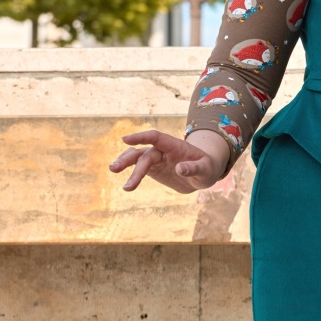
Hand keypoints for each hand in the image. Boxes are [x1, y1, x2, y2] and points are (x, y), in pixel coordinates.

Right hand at [108, 129, 230, 194]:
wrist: (203, 175)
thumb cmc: (207, 169)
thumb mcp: (206, 169)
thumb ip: (193, 168)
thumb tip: (179, 169)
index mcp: (175, 145)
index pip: (156, 137)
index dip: (141, 137)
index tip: (126, 139)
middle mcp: (163, 150)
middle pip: (144, 153)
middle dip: (130, 161)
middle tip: (115, 169)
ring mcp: (157, 159)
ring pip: (137, 159)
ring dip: (125, 164)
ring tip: (113, 170)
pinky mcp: (153, 169)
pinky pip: (139, 168)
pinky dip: (130, 172)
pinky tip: (124, 182)